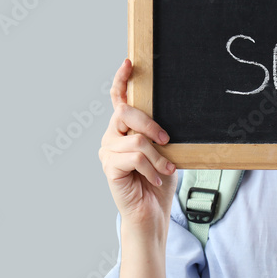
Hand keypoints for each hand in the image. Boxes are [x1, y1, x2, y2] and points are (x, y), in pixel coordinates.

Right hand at [97, 58, 177, 232]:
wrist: (152, 214)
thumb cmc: (158, 183)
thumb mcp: (164, 152)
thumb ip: (159, 134)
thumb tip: (168, 122)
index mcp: (124, 131)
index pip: (118, 100)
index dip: (121, 80)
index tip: (129, 63)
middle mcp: (112, 138)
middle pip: (126, 113)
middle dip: (150, 124)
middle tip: (167, 139)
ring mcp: (108, 152)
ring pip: (137, 140)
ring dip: (158, 157)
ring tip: (166, 170)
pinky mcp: (110, 168)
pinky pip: (135, 157)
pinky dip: (152, 168)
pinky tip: (155, 179)